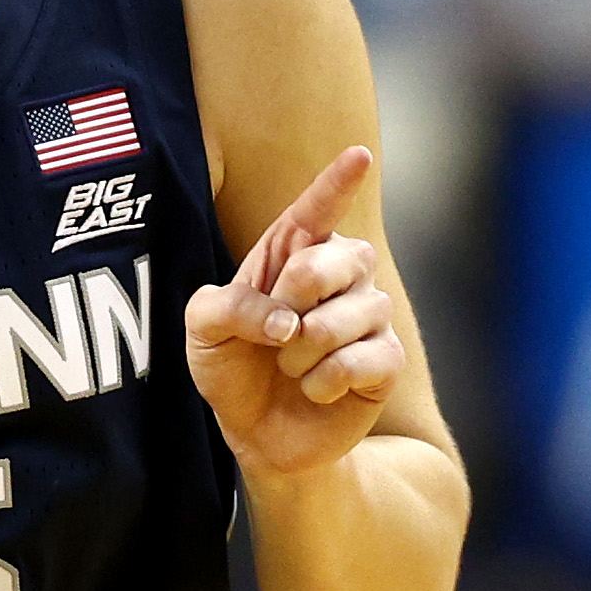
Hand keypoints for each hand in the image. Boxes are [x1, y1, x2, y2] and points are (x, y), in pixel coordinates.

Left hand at [186, 146, 403, 478]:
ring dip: (305, 350)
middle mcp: (341, 276)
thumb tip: (289, 321)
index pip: (318, 210)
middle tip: (278, 330)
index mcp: (294, 254)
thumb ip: (228, 305)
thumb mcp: (202, 330)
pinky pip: (366, 358)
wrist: (257, 434)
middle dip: (299, 293)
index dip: (337, 182)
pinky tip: (315, 389)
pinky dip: (326, 380)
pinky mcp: (387, 360)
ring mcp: (369, 316)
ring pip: (351, 314)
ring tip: (291, 366)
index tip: (358, 155)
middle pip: (339, 257)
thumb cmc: (233, 369)